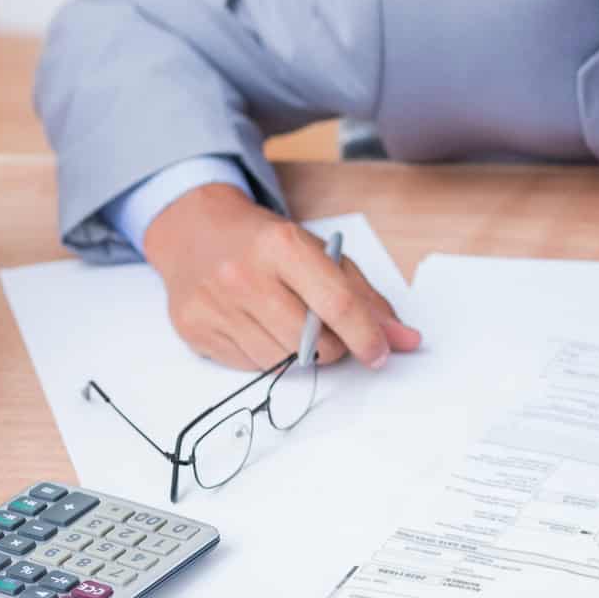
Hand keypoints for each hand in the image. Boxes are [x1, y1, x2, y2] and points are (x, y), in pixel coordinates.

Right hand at [143, 183, 421, 370]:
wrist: (195, 231)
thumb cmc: (267, 243)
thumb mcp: (320, 254)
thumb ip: (366, 298)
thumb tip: (404, 340)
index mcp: (284, 245)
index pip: (338, 305)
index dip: (367, 337)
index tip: (381, 354)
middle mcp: (244, 274)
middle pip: (312, 342)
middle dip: (332, 346)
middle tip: (325, 329)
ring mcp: (214, 303)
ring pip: (281, 361)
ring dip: (297, 353)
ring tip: (286, 321)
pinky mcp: (194, 328)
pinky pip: (249, 366)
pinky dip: (265, 355)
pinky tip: (257, 326)